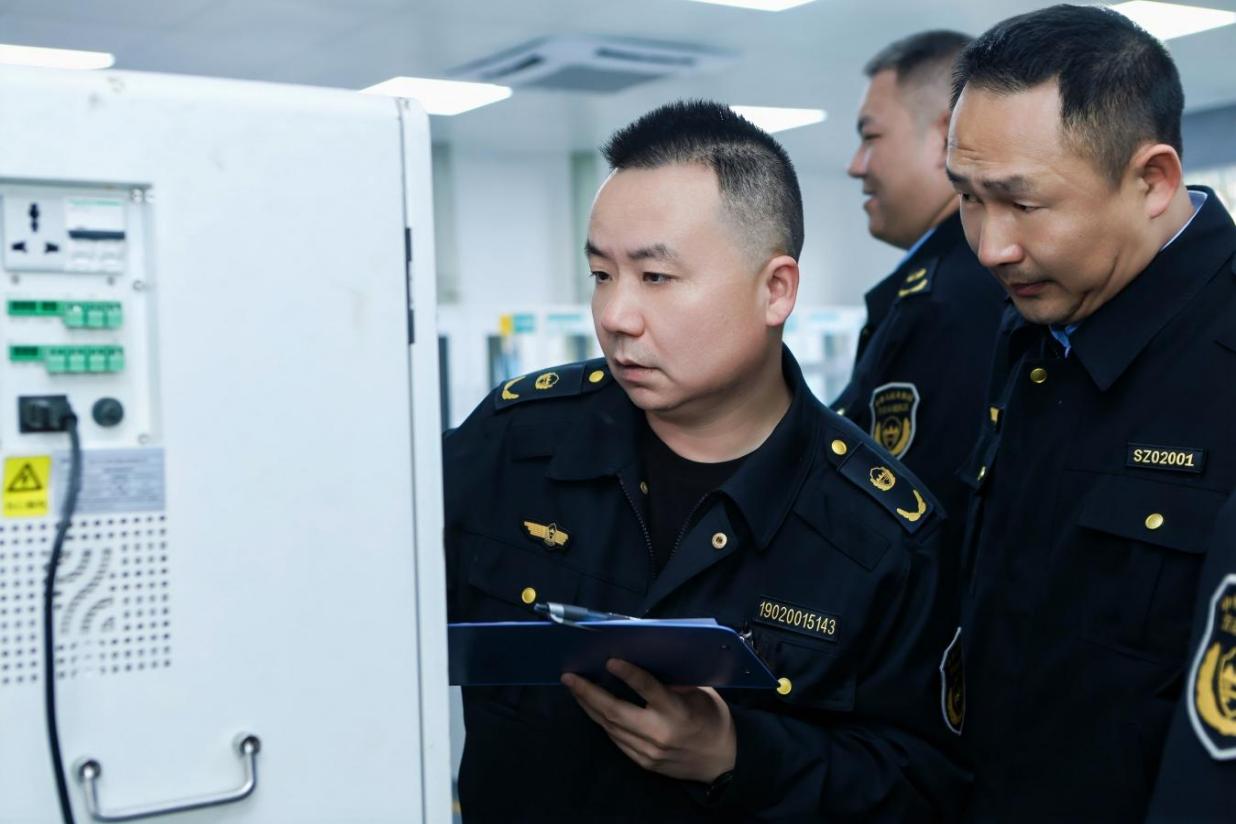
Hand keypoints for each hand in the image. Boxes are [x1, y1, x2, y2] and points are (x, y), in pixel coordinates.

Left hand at [562, 658, 736, 782]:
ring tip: (575, 689)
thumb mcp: (702, 693)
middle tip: (569, 677)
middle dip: (588, 693)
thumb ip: (676, 680)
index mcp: (677, 712)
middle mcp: (658, 734)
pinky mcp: (643, 762)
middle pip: (615, 712)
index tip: (609, 661)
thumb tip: (646, 660)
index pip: (648, 690)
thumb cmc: (713, 720)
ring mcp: (648, 751)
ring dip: (589, 707)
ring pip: (610, 727)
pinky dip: (602, 722)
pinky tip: (592, 708)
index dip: (628, 674)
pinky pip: (616, 739)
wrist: (723, 761)